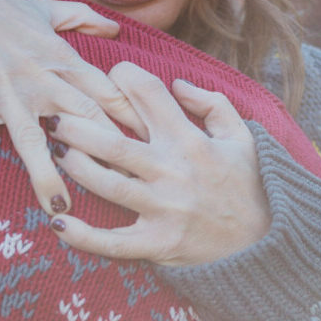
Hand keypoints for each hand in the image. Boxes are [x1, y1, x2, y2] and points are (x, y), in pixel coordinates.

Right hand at [0, 0, 123, 215]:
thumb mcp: (43, 7)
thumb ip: (82, 19)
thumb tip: (115, 29)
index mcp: (60, 57)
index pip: (106, 93)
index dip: (132, 120)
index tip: (153, 147)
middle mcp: (39, 78)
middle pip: (81, 121)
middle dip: (104, 155)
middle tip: (124, 190)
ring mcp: (3, 92)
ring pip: (31, 141)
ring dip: (46, 177)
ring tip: (60, 211)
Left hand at [48, 62, 270, 266]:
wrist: (267, 245)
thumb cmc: (251, 186)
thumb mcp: (243, 136)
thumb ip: (212, 104)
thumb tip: (177, 83)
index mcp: (191, 140)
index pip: (150, 95)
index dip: (124, 76)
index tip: (109, 75)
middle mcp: (173, 171)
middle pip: (113, 143)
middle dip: (78, 126)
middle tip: (53, 115)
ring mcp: (163, 209)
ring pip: (107, 184)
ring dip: (75, 167)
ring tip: (56, 153)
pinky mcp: (157, 244)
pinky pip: (112, 243)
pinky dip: (82, 235)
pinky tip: (57, 222)